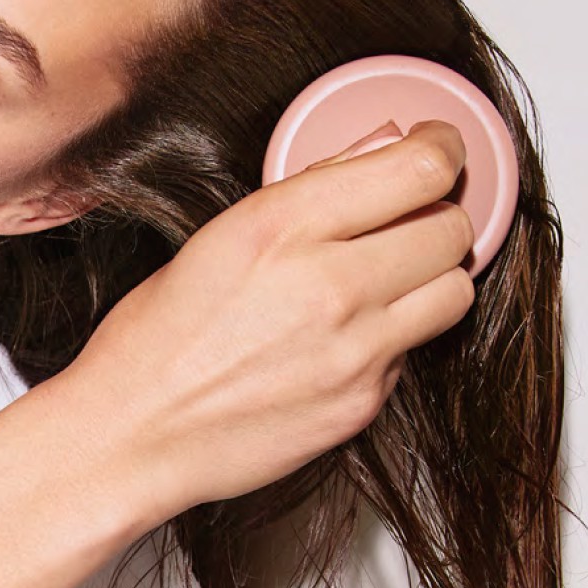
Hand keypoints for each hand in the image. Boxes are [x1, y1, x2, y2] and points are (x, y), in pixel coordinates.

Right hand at [68, 119, 474, 526]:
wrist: (132, 438)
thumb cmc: (155, 339)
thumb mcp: (219, 237)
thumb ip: (309, 192)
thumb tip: (378, 152)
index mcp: (281, 225)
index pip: (419, 167)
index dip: (441, 150)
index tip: (436, 151)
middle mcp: (327, 284)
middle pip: (451, 228)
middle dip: (437, 215)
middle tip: (412, 219)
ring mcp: (353, 350)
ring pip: (455, 291)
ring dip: (433, 276)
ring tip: (392, 278)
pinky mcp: (361, 404)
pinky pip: (413, 353)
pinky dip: (393, 338)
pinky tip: (343, 340)